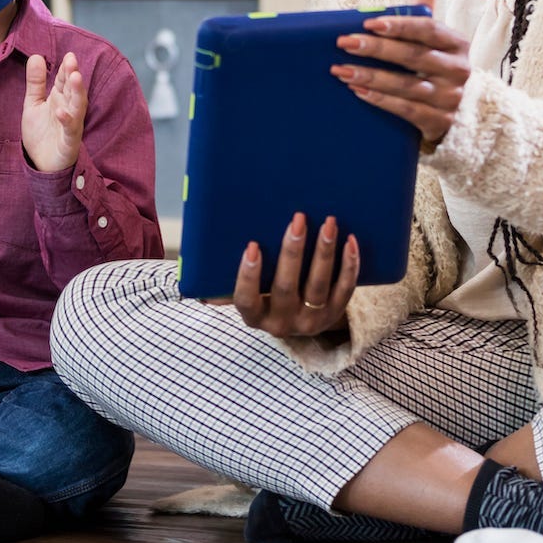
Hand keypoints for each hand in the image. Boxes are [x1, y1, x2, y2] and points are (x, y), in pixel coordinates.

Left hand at [22, 52, 86, 172]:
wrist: (41, 164)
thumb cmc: (41, 133)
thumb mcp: (33, 104)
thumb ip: (36, 82)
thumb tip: (36, 56)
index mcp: (60, 99)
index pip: (65, 80)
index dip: (67, 68)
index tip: (69, 55)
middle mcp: (69, 109)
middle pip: (74, 90)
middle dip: (73, 75)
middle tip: (72, 61)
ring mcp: (71, 125)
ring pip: (77, 106)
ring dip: (77, 92)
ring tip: (75, 77)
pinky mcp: (69, 141)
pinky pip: (70, 129)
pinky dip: (67, 120)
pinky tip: (61, 111)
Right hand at [233, 213, 359, 338]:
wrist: (300, 320)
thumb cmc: (263, 296)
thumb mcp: (246, 294)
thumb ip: (221, 285)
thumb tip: (193, 274)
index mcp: (254, 317)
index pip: (246, 299)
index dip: (248, 275)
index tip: (252, 246)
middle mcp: (282, 323)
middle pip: (285, 287)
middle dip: (292, 252)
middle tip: (298, 219)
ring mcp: (310, 320)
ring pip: (318, 286)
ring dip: (324, 252)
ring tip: (328, 223)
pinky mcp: (335, 314)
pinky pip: (345, 289)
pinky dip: (349, 265)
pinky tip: (349, 241)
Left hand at [331, 0, 470, 145]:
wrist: (458, 114)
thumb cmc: (435, 69)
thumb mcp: (434, 43)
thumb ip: (424, 16)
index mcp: (457, 44)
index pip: (428, 30)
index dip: (399, 25)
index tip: (368, 22)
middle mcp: (458, 70)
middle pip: (413, 56)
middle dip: (376, 48)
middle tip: (345, 43)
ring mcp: (450, 98)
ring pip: (406, 85)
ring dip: (370, 76)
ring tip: (341, 70)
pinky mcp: (440, 122)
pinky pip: (406, 110)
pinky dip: (380, 99)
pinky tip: (358, 91)